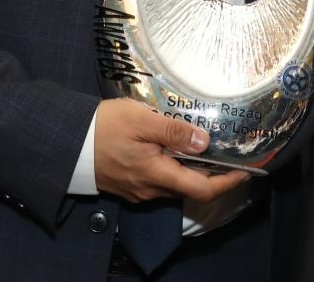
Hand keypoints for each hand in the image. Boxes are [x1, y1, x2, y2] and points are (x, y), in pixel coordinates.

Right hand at [92, 99, 250, 203]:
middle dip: (213, 173)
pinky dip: (172, 168)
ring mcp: (138, 191)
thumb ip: (174, 132)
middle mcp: (152, 190)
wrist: (65, 143)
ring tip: (202, 145)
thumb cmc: (103, 128)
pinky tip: (171, 149)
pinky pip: (158, 181)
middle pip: (191, 187)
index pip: (204, 189)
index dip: (229, 182)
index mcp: (159, 175)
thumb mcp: (141, 121)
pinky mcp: (127, 186)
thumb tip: (205, 142)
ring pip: (174, 184)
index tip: (248, 170)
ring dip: (191, 169)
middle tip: (227, 151)